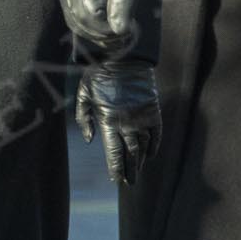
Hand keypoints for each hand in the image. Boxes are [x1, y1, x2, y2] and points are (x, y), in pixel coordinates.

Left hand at [75, 60, 161, 184]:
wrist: (122, 57)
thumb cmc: (98, 75)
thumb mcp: (83, 95)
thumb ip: (84, 119)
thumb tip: (90, 140)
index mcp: (108, 121)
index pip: (114, 153)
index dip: (116, 168)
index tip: (116, 180)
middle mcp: (127, 124)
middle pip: (130, 154)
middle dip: (130, 170)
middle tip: (129, 182)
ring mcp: (142, 118)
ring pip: (143, 147)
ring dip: (140, 161)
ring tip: (137, 170)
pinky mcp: (153, 111)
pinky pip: (156, 134)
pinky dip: (154, 146)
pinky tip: (150, 155)